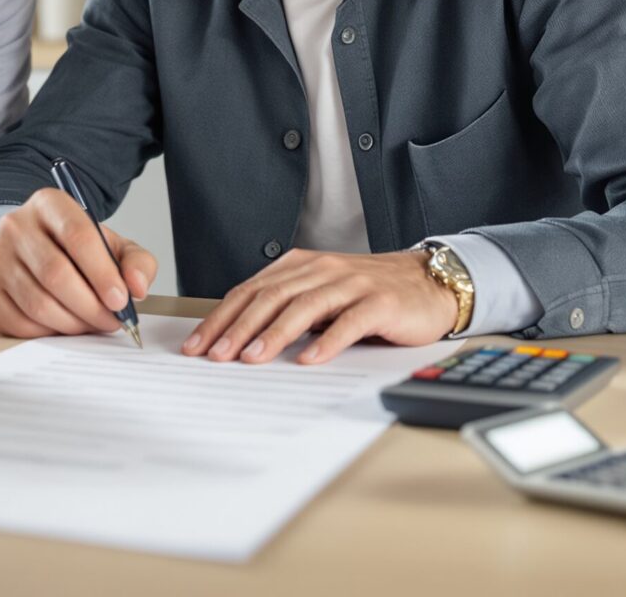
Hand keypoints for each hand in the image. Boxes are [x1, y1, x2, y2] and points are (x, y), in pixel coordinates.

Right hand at [0, 188, 156, 338]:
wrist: (28, 254)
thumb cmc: (74, 251)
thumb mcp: (111, 245)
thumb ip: (136, 262)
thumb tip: (137, 288)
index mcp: (50, 204)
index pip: (77, 235)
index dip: (102, 272)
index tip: (121, 299)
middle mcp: (16, 227)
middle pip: (55, 274)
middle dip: (90, 305)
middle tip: (112, 320)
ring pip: (38, 303)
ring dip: (73, 323)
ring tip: (91, 323)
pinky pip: (20, 323)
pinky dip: (49, 332)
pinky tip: (64, 325)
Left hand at [180, 249, 456, 364]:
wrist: (427, 283)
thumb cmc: (368, 294)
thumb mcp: (320, 295)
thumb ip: (286, 308)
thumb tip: (238, 339)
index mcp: (300, 266)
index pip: (250, 291)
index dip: (221, 318)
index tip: (197, 344)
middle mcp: (321, 269)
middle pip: (270, 298)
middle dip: (238, 328)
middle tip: (215, 355)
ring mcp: (351, 284)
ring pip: (304, 307)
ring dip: (274, 334)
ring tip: (252, 358)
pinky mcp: (379, 302)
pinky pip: (349, 322)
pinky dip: (327, 342)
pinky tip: (310, 359)